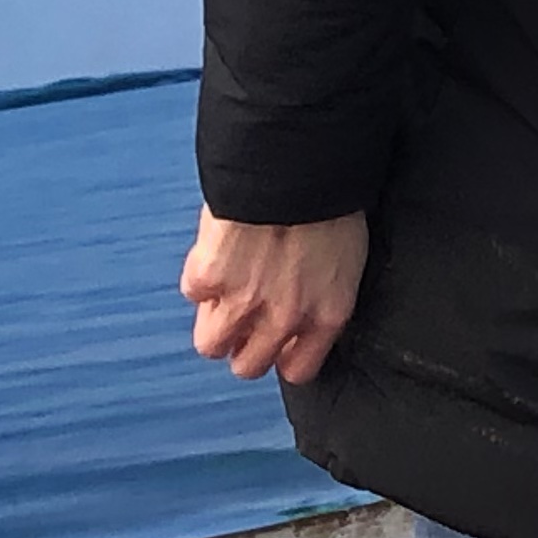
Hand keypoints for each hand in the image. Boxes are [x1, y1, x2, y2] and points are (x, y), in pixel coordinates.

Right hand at [181, 208, 370, 383]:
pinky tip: (218, 251)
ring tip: (225, 292)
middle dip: (242, 345)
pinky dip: (201, 275)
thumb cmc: (331, 202)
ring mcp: (242, 302)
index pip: (299, 369)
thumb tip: (304, 302)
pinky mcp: (208, 279)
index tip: (279, 344)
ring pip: (211, 344)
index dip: (283, 355)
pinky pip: (193, 292)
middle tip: (244, 318)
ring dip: (214, 321)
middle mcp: (285, 317)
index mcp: (327, 314)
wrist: (297, 168)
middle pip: (247, 366)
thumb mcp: (344, 258)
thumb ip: (320, 292)